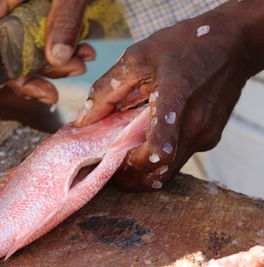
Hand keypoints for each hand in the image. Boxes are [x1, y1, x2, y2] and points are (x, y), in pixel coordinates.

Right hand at [0, 0, 94, 103]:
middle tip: (75, 71)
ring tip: (86, 59)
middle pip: (13, 50)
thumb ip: (64, 21)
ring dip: (61, 62)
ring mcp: (30, 11)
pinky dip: (68, 50)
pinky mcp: (47, 15)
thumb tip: (56, 59)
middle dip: (43, 69)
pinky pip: (50, 40)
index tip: (24, 81)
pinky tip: (87, 50)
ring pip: (34, 49)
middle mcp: (13, 6)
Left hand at [75, 6, 255, 190]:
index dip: (132, 164)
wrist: (232, 44)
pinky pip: (180, 157)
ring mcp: (205, 135)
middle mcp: (195, 124)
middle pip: (160, 171)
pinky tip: (147, 140)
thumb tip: (83, 120)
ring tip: (125, 153)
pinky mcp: (209, 138)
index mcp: (176, 99)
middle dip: (131, 176)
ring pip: (169, 170)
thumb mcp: (137, 57)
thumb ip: (107, 90)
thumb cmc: (183, 45)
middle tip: (110, 165)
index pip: (158, 148)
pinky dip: (159, 157)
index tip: (111, 161)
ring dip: (144, 169)